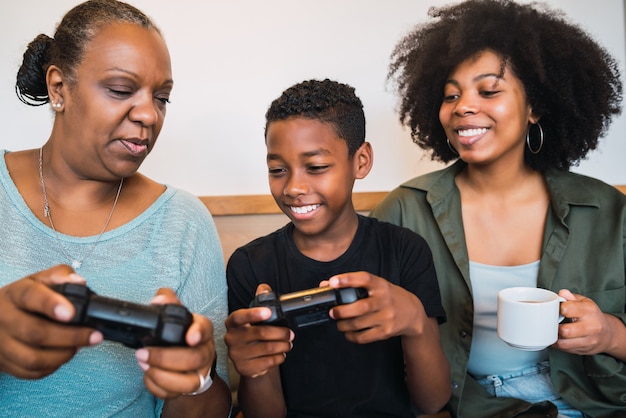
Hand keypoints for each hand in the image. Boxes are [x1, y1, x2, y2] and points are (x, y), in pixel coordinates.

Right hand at [0, 264, 101, 378]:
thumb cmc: (23, 299)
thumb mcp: (38, 281)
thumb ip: (59, 276)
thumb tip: (78, 281)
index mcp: (15, 294)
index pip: (30, 296)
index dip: (51, 305)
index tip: (71, 313)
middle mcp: (4, 318)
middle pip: (35, 332)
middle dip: (70, 336)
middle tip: (94, 335)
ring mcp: (2, 343)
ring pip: (32, 358)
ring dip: (62, 355)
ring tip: (79, 346)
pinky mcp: (5, 362)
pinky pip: (29, 372)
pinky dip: (51, 367)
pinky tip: (63, 356)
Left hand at [135, 288, 216, 398]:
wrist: (184, 357)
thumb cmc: (178, 332)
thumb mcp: (173, 312)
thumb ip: (167, 300)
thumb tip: (159, 300)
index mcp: (201, 329)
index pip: (206, 329)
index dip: (199, 333)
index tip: (190, 337)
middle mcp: (205, 351)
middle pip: (195, 359)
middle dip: (165, 358)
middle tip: (142, 353)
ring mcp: (199, 372)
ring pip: (189, 383)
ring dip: (162, 376)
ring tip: (144, 365)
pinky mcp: (188, 387)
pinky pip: (174, 394)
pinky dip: (157, 387)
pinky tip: (148, 375)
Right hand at [224, 284, 292, 377]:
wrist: (247, 360)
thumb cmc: (252, 334)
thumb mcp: (254, 317)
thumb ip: (260, 301)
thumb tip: (264, 288)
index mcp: (232, 322)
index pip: (240, 316)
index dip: (253, 314)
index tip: (268, 312)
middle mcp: (231, 338)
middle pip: (260, 333)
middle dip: (280, 333)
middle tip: (291, 334)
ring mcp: (236, 355)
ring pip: (266, 348)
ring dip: (283, 346)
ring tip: (289, 344)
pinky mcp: (243, 368)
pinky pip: (267, 362)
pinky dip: (278, 358)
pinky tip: (281, 354)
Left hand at [323, 271, 427, 343]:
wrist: (412, 313)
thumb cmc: (389, 297)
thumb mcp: (376, 286)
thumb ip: (354, 284)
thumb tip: (326, 284)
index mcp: (381, 285)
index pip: (364, 279)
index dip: (347, 279)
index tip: (333, 282)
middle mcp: (385, 301)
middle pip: (361, 307)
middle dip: (342, 311)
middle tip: (332, 312)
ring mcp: (386, 318)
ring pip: (359, 324)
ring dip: (343, 325)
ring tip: (338, 322)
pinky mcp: (386, 332)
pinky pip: (363, 337)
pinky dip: (351, 336)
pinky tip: (347, 332)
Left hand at [553, 289, 622, 356]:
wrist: (608, 334)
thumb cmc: (593, 315)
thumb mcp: (585, 302)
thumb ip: (571, 297)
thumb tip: (561, 293)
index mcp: (589, 311)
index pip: (567, 309)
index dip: (557, 309)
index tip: (554, 309)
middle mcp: (591, 326)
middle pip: (565, 331)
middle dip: (554, 327)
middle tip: (551, 323)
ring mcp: (588, 340)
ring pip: (564, 343)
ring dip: (554, 337)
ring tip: (552, 331)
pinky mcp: (584, 350)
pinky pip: (565, 349)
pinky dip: (557, 344)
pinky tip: (557, 338)